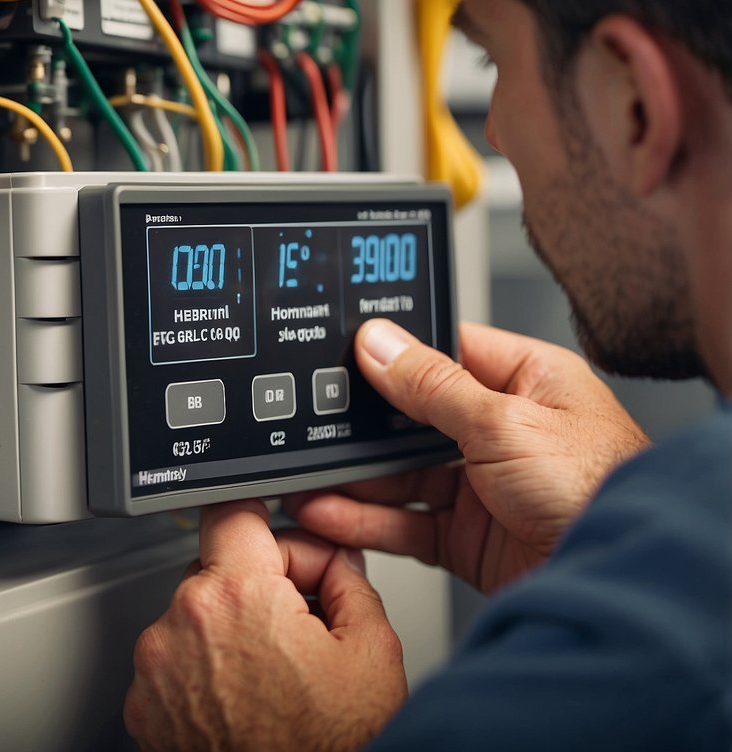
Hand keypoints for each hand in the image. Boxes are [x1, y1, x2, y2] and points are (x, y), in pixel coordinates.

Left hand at [124, 500, 406, 751]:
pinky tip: (243, 701)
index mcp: (237, 595)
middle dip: (257, 587)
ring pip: (194, 617)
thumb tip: (335, 560)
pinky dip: (202, 674)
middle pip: (217, 569)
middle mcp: (181, 622)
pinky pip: (174, 664)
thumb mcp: (372, 653)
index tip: (276, 538)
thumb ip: (351, 583)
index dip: (265, 523)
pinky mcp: (143, 706)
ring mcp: (155, 667)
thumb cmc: (329, 750)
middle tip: (298, 628)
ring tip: (273, 678)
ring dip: (227, 632)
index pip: (233, 512)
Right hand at [287, 320, 648, 594]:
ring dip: (351, 478)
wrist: (618, 578)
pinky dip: (362, 521)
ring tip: (303, 476)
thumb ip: (432, 385)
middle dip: (359, 427)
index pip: (444, 354)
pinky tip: (328, 512)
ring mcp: (481, 486)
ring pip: (399, 475)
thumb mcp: (504, 420)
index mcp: (524, 382)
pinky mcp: (465, 537)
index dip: (392, 355)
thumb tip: (380, 343)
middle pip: (410, 420)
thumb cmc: (598, 487)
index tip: (340, 356)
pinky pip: (402, 522)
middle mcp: (500, 430)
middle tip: (308, 423)